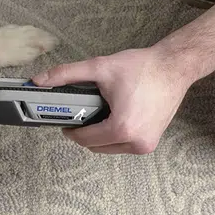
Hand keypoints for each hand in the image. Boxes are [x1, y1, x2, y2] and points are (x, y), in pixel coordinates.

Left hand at [32, 47, 193, 153]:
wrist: (174, 67)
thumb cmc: (143, 68)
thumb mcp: (99, 67)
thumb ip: (66, 74)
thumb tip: (40, 80)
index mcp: (122, 128)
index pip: (84, 139)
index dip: (70, 130)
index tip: (64, 120)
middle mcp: (136, 142)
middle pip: (95, 146)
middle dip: (84, 132)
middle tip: (80, 114)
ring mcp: (146, 145)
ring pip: (108, 148)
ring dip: (98, 135)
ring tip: (97, 113)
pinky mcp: (151, 142)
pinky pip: (123, 145)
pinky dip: (113, 135)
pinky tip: (111, 117)